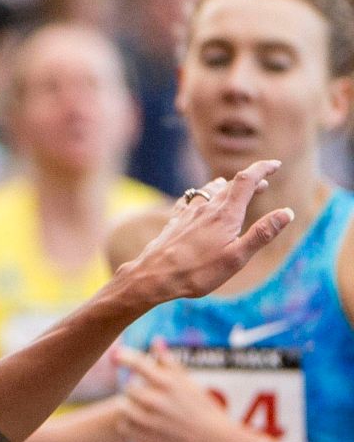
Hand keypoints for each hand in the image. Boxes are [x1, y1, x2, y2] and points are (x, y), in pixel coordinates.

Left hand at [114, 341, 260, 441]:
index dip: (124, 357)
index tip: (117, 356)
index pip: (138, 363)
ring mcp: (149, 424)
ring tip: (146, 411)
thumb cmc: (205, 411)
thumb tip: (156, 340)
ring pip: (122, 408)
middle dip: (136, 390)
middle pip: (128, 388)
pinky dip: (129, 425)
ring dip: (130, 407)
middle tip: (148, 396)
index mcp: (169, 385)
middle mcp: (156, 402)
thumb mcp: (190, 384)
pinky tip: (143, 425)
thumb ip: (170, 362)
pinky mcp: (145, 441)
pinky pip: (123, 427)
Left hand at [118, 159, 293, 304]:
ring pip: (209, 191)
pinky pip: (190, 201)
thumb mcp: (236, 257)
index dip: (262, 169)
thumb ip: (262, 234)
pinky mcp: (174, 222)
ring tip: (234, 189)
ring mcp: (187, 214)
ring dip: (226, 187)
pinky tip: (197, 201)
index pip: (246, 180)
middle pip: (230, 185)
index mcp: (225, 214)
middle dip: (249, 181)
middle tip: (264, 183)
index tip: (275, 164)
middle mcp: (206, 208)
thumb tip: (287, 212)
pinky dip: (202, 196)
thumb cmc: (197, 272)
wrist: (153, 277)